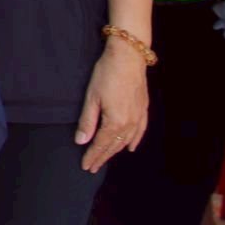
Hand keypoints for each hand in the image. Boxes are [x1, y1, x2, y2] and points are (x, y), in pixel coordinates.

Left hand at [75, 40, 148, 171]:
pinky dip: (134, 141)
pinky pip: (140, 131)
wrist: (129, 57)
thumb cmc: (106, 74)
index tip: (85, 166)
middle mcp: (130, 124)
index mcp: (115, 122)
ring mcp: (139, 117)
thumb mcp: (91, 98)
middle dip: (102, 157)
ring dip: (115, 151)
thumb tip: (80, 142)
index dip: (92, 156)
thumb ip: (87, 122)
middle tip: (92, 167)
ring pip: (126, 141)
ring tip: (106, 159)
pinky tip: (130, 147)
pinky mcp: (144, 109)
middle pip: (114, 146)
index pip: (101, 145)